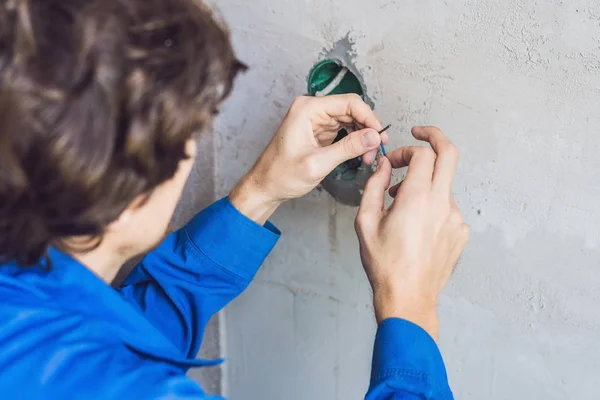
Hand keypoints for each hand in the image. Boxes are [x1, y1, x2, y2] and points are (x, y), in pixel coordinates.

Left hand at [230, 94, 387, 223]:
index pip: (349, 102)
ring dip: (362, 136)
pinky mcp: (317, 131)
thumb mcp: (318, 163)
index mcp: (307, 109)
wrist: (265, 186)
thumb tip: (373, 137)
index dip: (369, 118)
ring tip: (369, 155)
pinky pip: (342, 129)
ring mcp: (314, 119)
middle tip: (376, 149)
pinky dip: (353, 140)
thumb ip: (348, 148)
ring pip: (349, 120)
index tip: (380, 135)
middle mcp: (310, 109)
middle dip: (367, 129)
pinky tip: (360, 153)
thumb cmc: (281, 175)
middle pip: (351, 110)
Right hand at [354, 126, 469, 340]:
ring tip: (401, 207)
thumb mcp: (366, 222)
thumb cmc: (385, 264)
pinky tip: (415, 226)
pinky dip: (432, 205)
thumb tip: (385, 167)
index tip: (394, 162)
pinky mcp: (460, 232)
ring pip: (444, 184)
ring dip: (425, 183)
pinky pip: (447, 207)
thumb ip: (374, 187)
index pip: (424, 153)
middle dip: (435, 138)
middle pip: (450, 154)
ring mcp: (455, 218)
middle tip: (419, 135)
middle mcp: (442, 203)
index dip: (406, 150)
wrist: (408, 298)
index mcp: (418, 198)